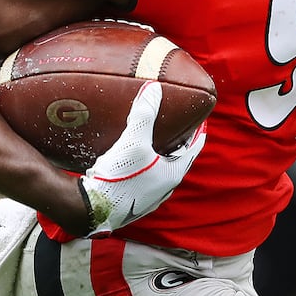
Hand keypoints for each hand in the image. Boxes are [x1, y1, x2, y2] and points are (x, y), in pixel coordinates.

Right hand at [79, 81, 205, 235]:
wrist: (94, 208)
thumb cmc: (119, 177)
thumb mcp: (134, 141)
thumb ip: (144, 114)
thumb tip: (154, 88)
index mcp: (172, 174)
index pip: (193, 149)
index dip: (197, 134)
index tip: (201, 123)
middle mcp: (164, 188)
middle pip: (177, 161)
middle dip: (179, 145)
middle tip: (179, 129)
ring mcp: (148, 198)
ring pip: (160, 172)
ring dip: (161, 158)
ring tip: (156, 143)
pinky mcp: (132, 202)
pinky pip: (145, 180)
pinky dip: (145, 168)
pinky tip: (132, 161)